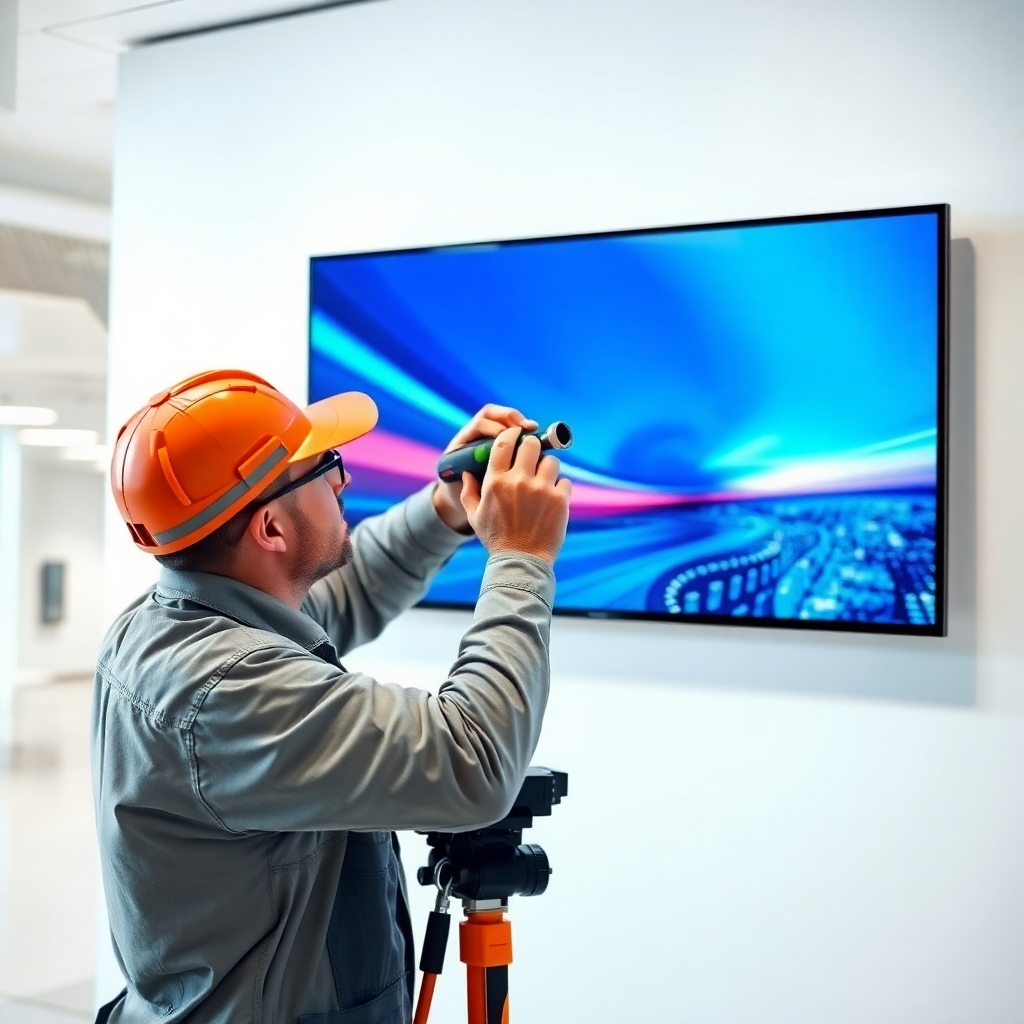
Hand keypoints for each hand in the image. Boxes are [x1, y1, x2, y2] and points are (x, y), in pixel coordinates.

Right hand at [459, 425, 571, 564]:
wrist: (521, 561)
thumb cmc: (496, 538)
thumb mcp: (475, 516)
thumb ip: (468, 492)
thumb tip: (466, 472)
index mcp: (496, 482)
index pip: (504, 442)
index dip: (512, 434)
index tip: (517, 434)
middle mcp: (518, 481)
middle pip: (531, 444)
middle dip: (533, 448)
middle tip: (533, 456)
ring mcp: (541, 489)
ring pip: (551, 461)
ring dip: (548, 469)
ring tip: (544, 481)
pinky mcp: (560, 500)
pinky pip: (565, 481)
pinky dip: (560, 488)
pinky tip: (553, 499)